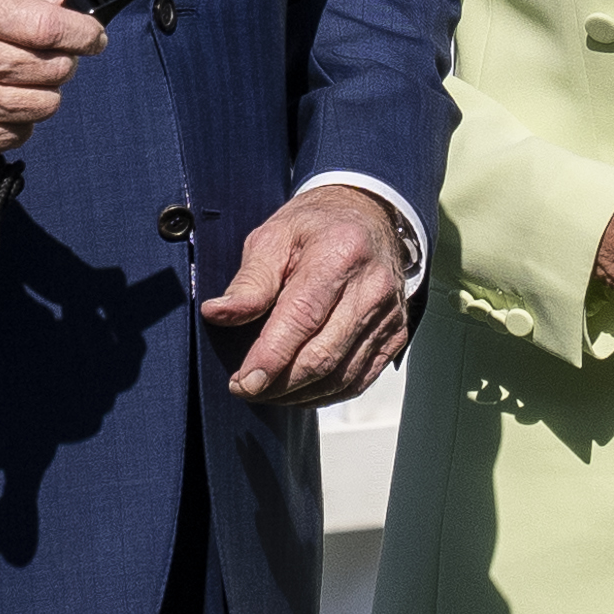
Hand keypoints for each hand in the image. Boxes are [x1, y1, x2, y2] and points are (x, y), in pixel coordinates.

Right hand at [0, 0, 100, 164]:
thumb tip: (72, 2)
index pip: (47, 27)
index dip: (84, 32)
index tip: (94, 35)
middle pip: (52, 69)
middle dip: (66, 61)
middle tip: (55, 54)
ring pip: (43, 105)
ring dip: (45, 91)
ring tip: (24, 78)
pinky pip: (19, 134)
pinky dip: (21, 119)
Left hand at [202, 178, 414, 401]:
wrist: (369, 219)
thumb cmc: (315, 228)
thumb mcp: (273, 237)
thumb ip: (249, 281)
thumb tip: (217, 314)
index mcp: (339, 254)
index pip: (302, 317)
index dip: (271, 357)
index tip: (243, 382)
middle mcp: (372, 287)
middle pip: (323, 355)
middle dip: (279, 383)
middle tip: (245, 388)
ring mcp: (389, 314)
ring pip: (341, 375)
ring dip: (299, 394)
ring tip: (267, 392)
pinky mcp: (396, 334)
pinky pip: (359, 380)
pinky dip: (325, 394)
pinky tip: (299, 391)